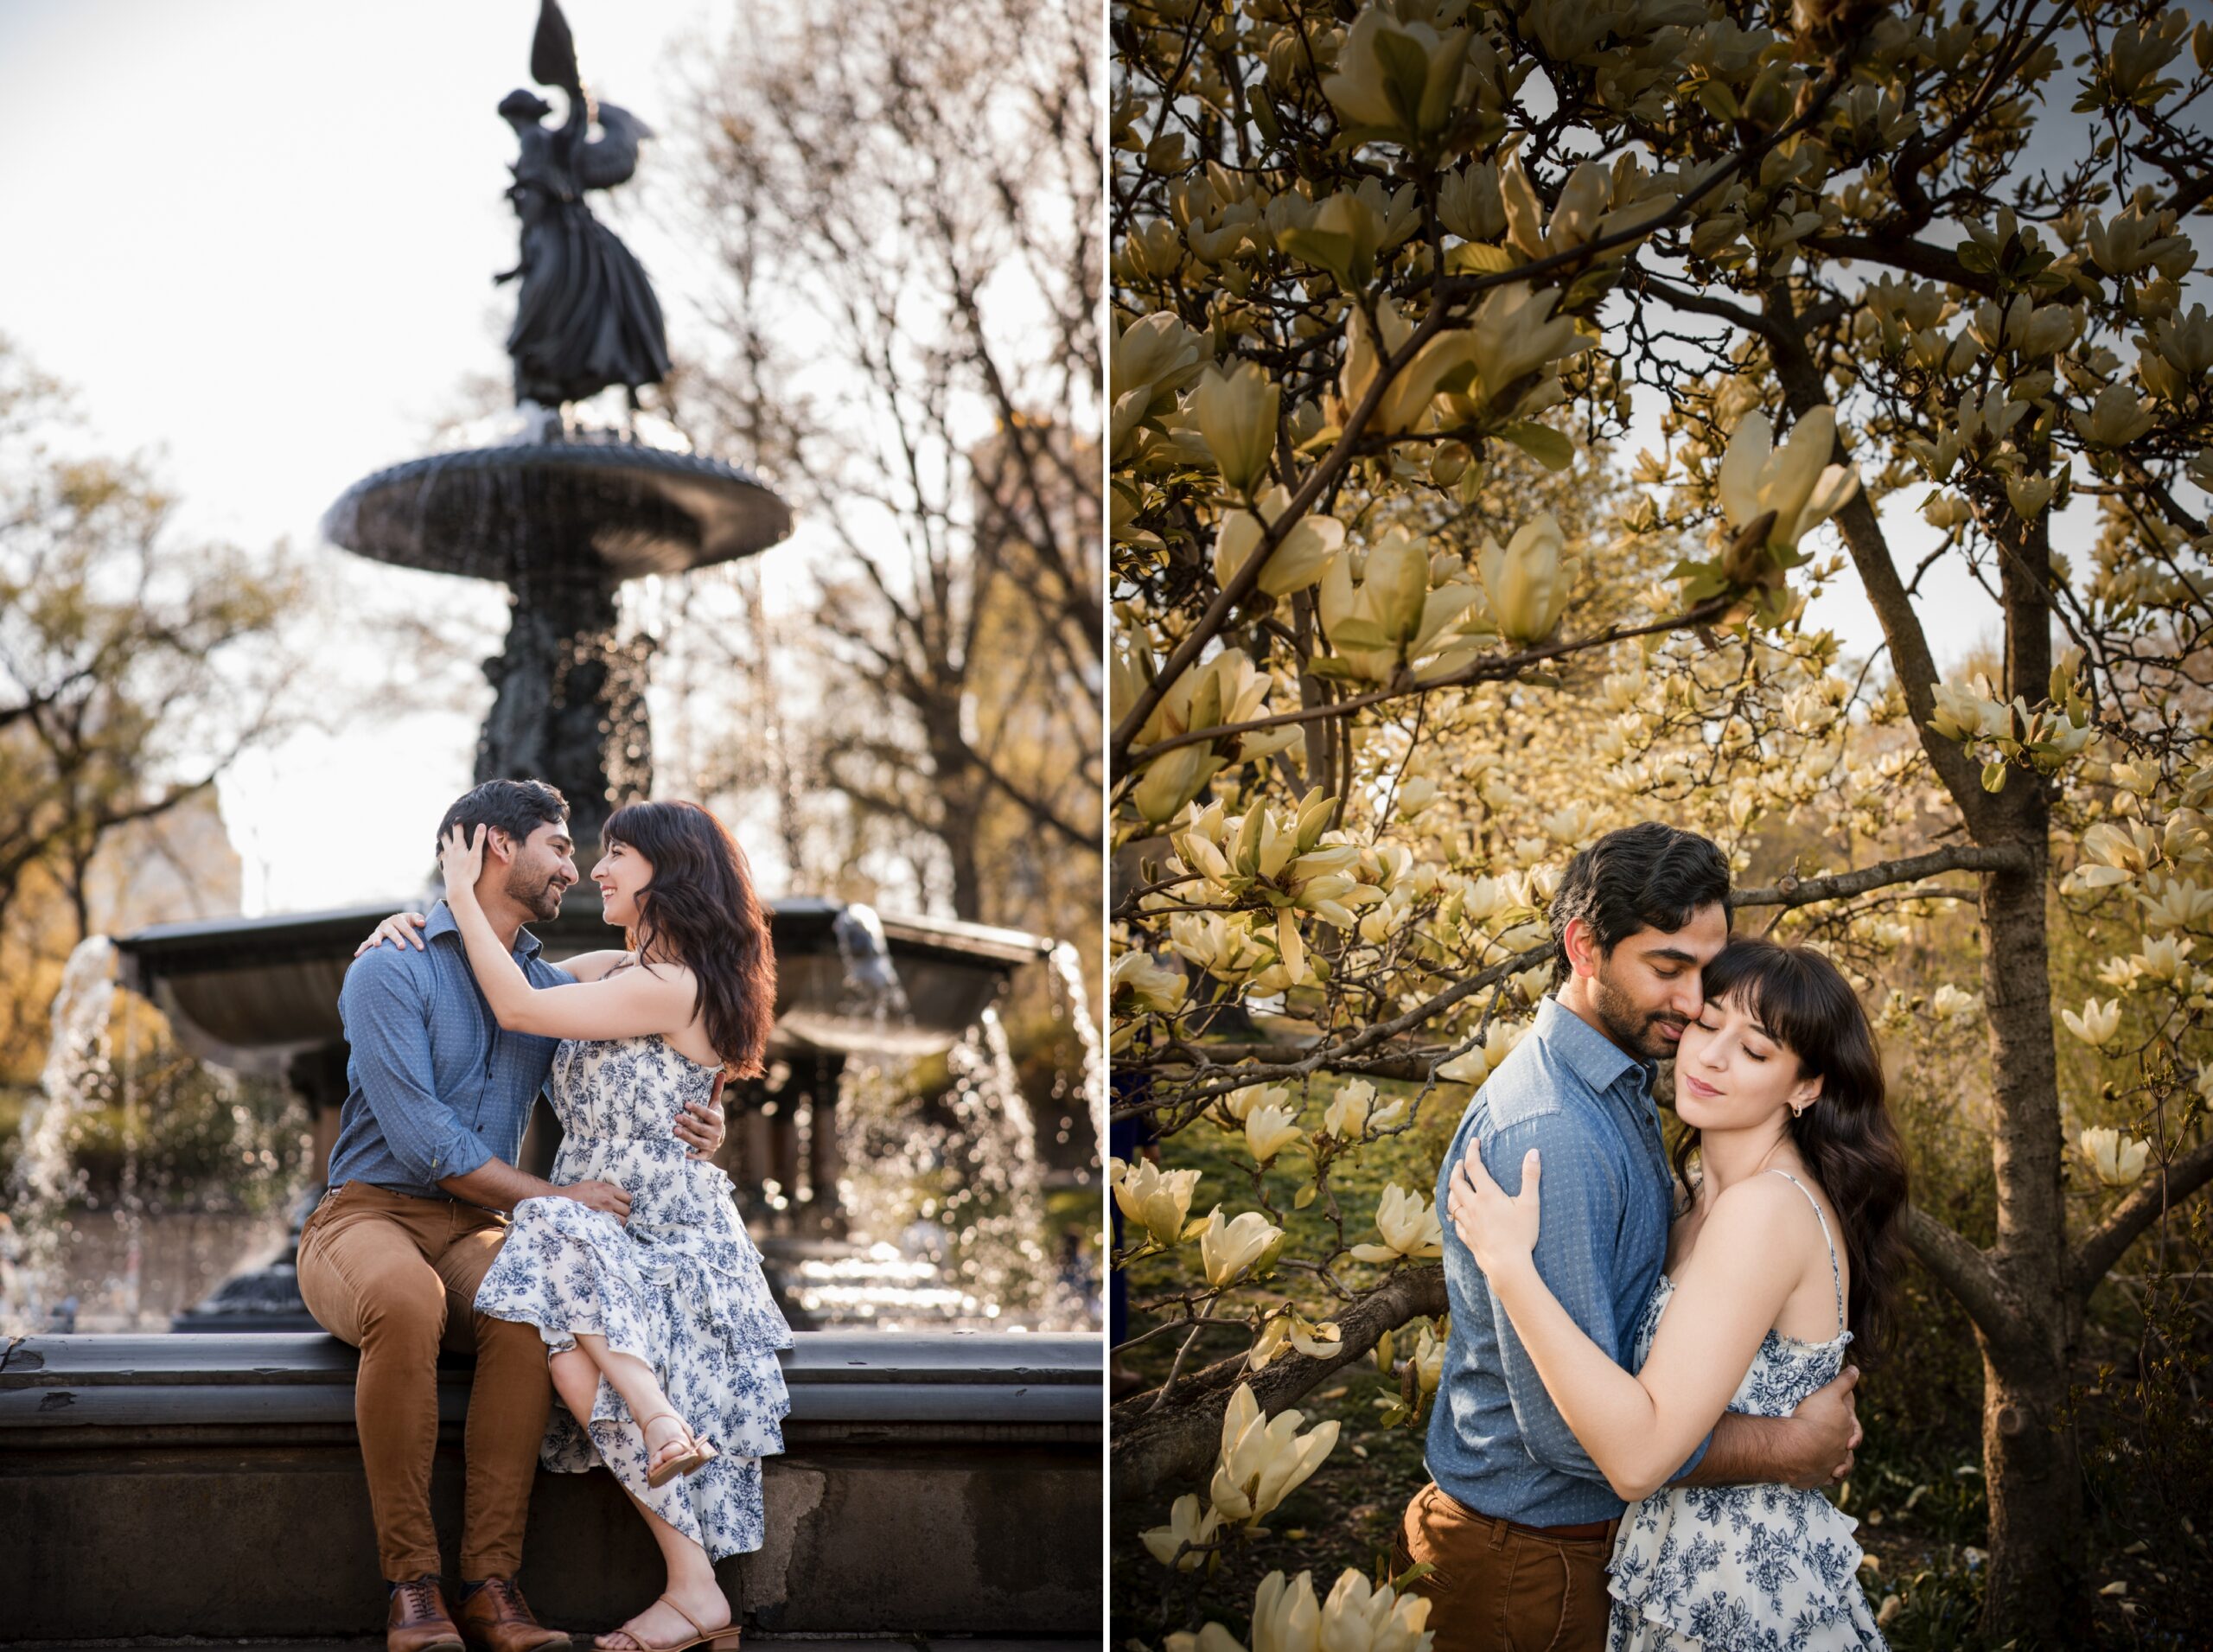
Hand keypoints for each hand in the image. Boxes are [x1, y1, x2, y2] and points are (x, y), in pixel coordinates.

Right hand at [354, 912, 427, 956]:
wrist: (397, 924)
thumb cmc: (409, 923)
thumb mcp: (414, 919)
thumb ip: (419, 919)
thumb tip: (422, 924)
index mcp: (398, 919)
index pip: (407, 929)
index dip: (414, 938)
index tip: (421, 948)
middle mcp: (386, 924)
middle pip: (392, 932)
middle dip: (397, 939)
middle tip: (402, 947)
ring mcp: (378, 931)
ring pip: (377, 935)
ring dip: (376, 940)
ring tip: (377, 945)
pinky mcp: (372, 938)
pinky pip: (365, 943)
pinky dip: (362, 948)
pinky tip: (357, 955)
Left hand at [441, 824, 487, 899]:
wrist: (458, 888)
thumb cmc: (469, 872)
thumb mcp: (476, 855)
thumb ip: (478, 840)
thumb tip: (481, 825)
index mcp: (458, 847)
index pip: (457, 830)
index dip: (458, 822)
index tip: (458, 816)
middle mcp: (450, 852)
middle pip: (445, 838)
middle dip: (445, 831)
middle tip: (445, 825)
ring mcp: (447, 861)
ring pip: (442, 848)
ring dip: (442, 842)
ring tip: (442, 838)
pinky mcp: (446, 869)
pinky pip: (442, 860)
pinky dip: (442, 855)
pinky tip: (443, 857)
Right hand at [560, 1179, 632, 1221]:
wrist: (561, 1201)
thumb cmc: (576, 1192)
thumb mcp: (592, 1184)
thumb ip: (606, 1189)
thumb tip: (616, 1194)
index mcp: (607, 1190)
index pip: (628, 1197)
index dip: (625, 1201)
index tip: (621, 1203)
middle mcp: (607, 1201)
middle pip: (627, 1210)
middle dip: (623, 1212)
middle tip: (616, 1213)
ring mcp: (603, 1213)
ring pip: (622, 1221)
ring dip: (619, 1221)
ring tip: (611, 1220)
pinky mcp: (598, 1223)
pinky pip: (612, 1228)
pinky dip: (612, 1228)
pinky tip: (606, 1226)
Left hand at [673, 1073, 726, 1160]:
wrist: (718, 1138)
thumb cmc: (712, 1117)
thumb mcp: (715, 1104)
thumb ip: (716, 1090)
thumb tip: (721, 1072)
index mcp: (717, 1119)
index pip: (708, 1114)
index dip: (698, 1109)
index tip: (686, 1103)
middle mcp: (716, 1133)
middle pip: (701, 1128)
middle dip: (689, 1123)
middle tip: (676, 1117)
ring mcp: (711, 1144)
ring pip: (698, 1141)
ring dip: (687, 1136)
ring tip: (675, 1130)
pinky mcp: (706, 1154)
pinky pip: (699, 1156)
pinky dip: (692, 1156)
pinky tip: (682, 1153)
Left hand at [1448, 1137, 1542, 1279]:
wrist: (1507, 1266)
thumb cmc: (1521, 1235)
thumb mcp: (1530, 1204)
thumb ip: (1531, 1177)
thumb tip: (1533, 1152)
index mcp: (1487, 1195)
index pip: (1474, 1165)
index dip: (1473, 1150)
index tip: (1474, 1141)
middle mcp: (1473, 1206)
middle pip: (1456, 1182)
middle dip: (1457, 1168)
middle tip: (1461, 1162)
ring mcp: (1467, 1223)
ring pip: (1452, 1201)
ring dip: (1452, 1189)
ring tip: (1456, 1183)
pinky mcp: (1467, 1237)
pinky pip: (1456, 1222)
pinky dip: (1455, 1213)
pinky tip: (1458, 1214)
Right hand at [1784, 1365, 1860, 1488]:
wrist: (1800, 1447)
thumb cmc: (1815, 1419)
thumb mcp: (1829, 1394)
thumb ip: (1843, 1382)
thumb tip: (1856, 1369)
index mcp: (1848, 1431)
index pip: (1855, 1428)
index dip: (1853, 1424)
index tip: (1850, 1424)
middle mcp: (1843, 1450)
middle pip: (1849, 1449)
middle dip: (1848, 1446)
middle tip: (1846, 1444)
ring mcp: (1831, 1465)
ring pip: (1841, 1466)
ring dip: (1841, 1465)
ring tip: (1838, 1465)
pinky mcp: (1818, 1477)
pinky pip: (1827, 1479)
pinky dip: (1829, 1477)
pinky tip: (1827, 1475)